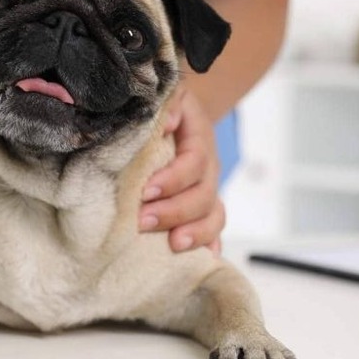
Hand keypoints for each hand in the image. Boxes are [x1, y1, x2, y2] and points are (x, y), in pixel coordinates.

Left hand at [139, 88, 224, 254]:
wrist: (180, 117)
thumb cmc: (166, 110)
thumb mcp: (168, 97)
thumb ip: (168, 105)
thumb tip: (166, 123)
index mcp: (199, 140)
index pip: (195, 162)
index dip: (174, 179)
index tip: (147, 190)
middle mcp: (208, 169)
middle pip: (204, 195)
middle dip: (175, 212)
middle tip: (144, 221)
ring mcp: (208, 190)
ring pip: (214, 216)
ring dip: (196, 233)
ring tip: (173, 246)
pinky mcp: (203, 207)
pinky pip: (214, 229)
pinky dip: (210, 245)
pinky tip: (204, 261)